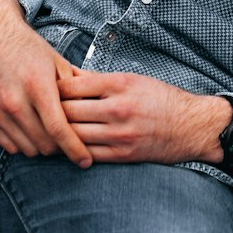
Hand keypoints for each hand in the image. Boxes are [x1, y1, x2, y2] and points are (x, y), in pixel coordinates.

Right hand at [0, 0, 91, 168]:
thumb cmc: (28, 47)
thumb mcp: (58, 62)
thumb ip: (76, 88)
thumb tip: (96, 112)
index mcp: (37, 86)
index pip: (59, 129)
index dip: (75, 149)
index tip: (86, 161)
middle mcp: (14, 101)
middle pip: (44, 144)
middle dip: (61, 147)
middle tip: (69, 139)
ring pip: (27, 149)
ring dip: (42, 146)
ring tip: (50, 132)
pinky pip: (9, 146)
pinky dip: (23, 143)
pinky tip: (31, 129)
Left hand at [58, 71, 232, 164]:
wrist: (192, 126)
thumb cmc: (162, 99)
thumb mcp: (134, 79)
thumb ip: (101, 81)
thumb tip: (69, 78)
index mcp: (120, 84)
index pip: (73, 86)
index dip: (55, 88)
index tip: (47, 90)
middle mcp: (118, 108)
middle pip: (68, 110)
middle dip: (51, 111)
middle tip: (40, 111)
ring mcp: (119, 134)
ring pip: (74, 134)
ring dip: (59, 133)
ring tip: (49, 129)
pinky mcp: (123, 154)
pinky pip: (88, 153)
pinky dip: (74, 150)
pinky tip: (67, 146)